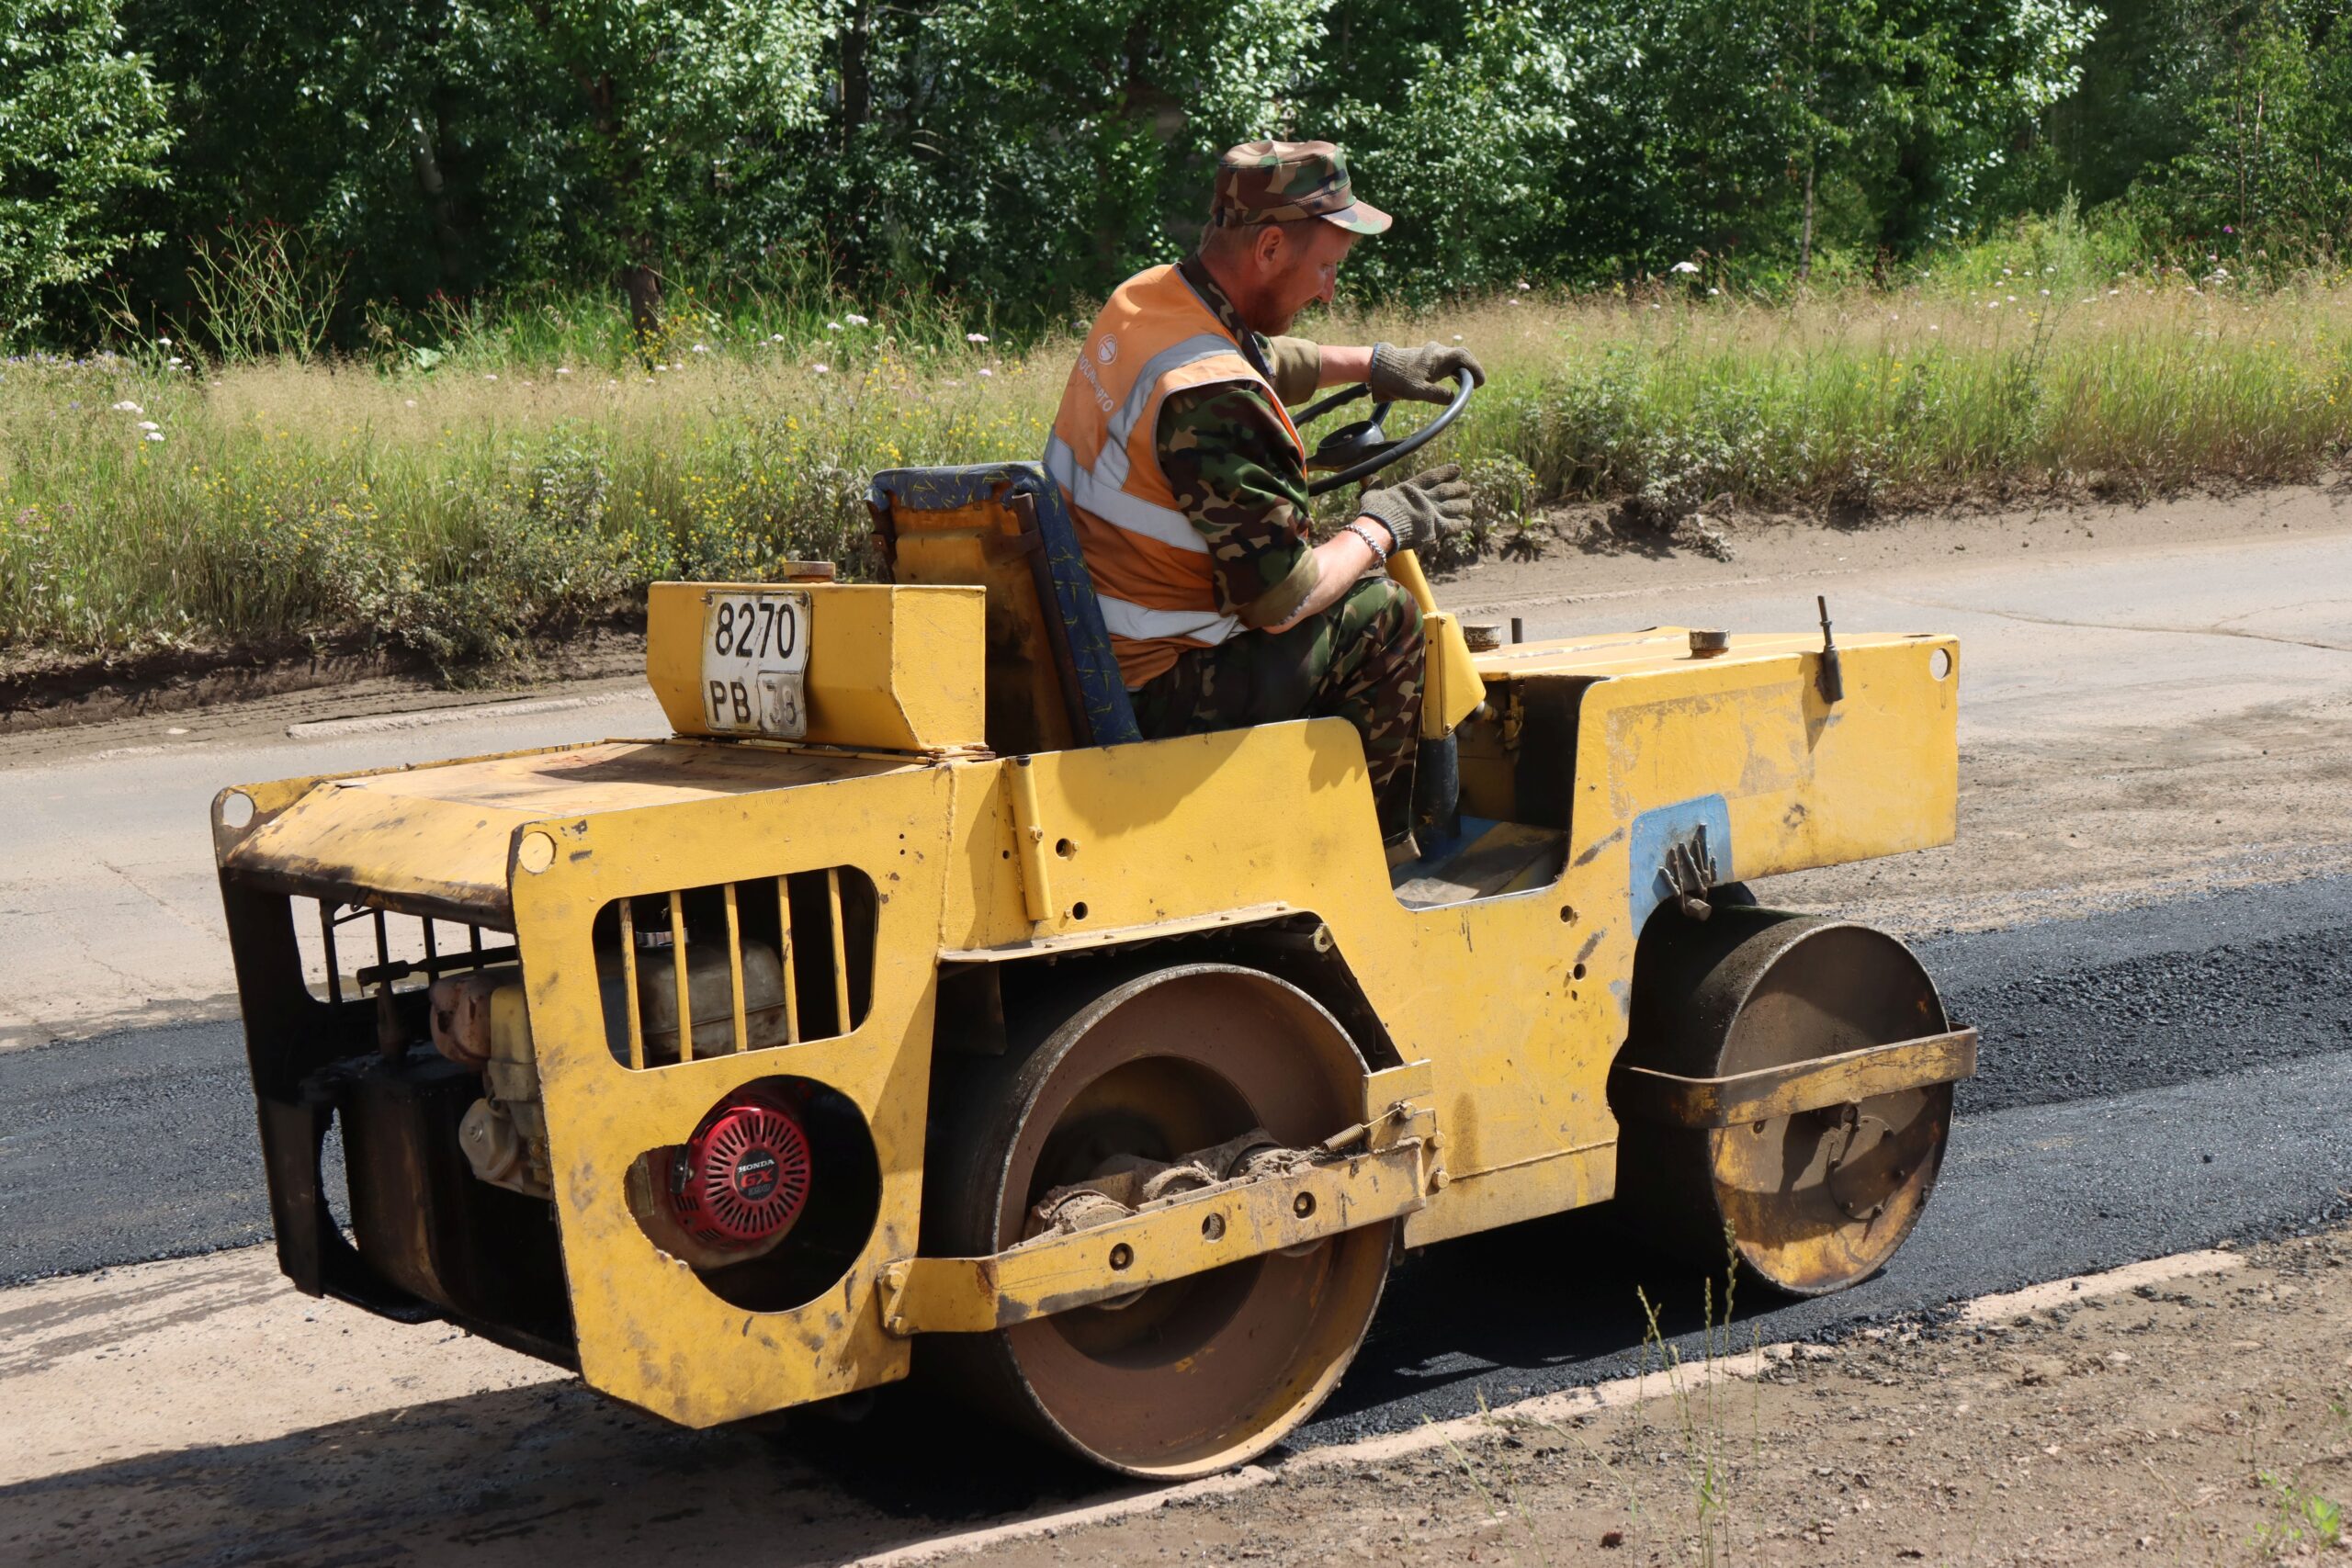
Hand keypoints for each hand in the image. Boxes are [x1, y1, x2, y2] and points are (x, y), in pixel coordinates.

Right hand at [1357, 463, 1473, 554]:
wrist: (1380, 530)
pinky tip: (1467, 522)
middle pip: (1447, 490)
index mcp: (1412, 488)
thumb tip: (1369, 477)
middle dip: (1458, 488)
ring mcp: (1432, 512)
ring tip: (1470, 503)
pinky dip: (1461, 523)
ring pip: (1454, 507)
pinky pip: (1454, 525)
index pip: (1433, 476)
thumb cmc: (1374, 512)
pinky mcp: (1436, 528)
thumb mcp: (1372, 495)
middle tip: (1467, 487)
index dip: (1446, 472)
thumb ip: (1374, 485)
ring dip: (1463, 505)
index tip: (1458, 469)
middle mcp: (1426, 498)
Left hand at [1367, 341, 1486, 404]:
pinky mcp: (1428, 359)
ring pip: (1456, 358)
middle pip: (1463, 355)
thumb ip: (1435, 394)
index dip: (1475, 368)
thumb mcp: (1415, 391)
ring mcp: (1432, 354)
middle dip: (1472, 368)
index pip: (1463, 357)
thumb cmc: (1396, 379)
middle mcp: (1437, 351)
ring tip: (1469, 385)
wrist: (1379, 368)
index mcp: (1437, 356)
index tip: (1480, 382)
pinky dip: (1455, 371)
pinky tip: (1455, 381)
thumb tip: (1453, 397)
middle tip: (1477, 384)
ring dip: (1464, 370)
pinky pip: (1448, 362)